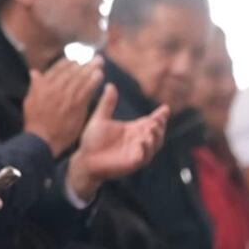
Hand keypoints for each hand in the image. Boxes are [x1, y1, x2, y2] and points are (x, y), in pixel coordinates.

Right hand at [23, 58, 103, 155]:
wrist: (41, 139)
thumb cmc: (34, 122)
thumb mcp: (29, 101)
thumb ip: (35, 86)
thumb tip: (34, 72)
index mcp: (43, 85)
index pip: (57, 68)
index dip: (68, 61)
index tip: (76, 57)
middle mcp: (55, 88)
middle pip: (72, 71)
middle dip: (84, 62)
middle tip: (94, 57)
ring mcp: (66, 96)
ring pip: (81, 78)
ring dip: (91, 69)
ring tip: (99, 63)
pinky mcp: (77, 105)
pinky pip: (87, 89)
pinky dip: (94, 81)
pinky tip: (100, 76)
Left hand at [67, 84, 168, 199]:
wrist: (84, 159)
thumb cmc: (92, 140)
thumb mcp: (100, 119)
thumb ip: (107, 104)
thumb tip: (110, 85)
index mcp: (133, 129)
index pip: (151, 121)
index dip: (160, 116)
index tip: (165, 108)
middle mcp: (138, 141)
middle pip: (156, 133)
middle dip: (160, 126)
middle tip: (158, 119)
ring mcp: (136, 153)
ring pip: (154, 145)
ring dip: (155, 137)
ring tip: (151, 128)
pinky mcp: (132, 163)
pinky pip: (143, 157)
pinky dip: (145, 150)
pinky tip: (142, 142)